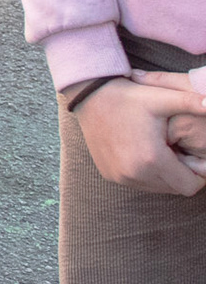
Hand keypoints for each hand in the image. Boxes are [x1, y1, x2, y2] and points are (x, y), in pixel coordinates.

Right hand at [74, 78, 205, 194]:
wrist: (88, 95)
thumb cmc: (128, 96)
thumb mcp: (161, 98)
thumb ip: (192, 102)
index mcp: (152, 159)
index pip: (190, 186)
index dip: (197, 174)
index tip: (190, 155)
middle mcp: (134, 173)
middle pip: (174, 189)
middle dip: (180, 173)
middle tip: (174, 149)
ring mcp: (120, 176)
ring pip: (156, 188)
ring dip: (163, 174)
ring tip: (158, 149)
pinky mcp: (110, 175)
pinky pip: (137, 183)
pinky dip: (144, 172)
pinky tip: (141, 151)